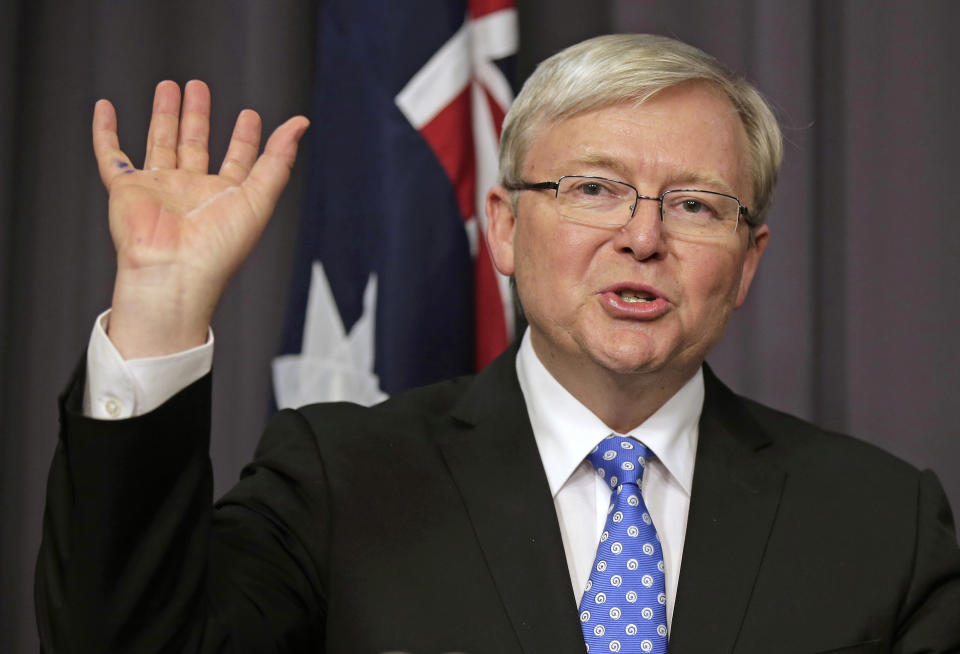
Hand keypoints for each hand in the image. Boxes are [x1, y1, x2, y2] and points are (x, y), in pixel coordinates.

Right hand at [93, 80, 308, 358]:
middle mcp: (191, 192)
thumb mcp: (259, 198)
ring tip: (169, 87)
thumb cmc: (217, 248)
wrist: (174, 273)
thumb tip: (300, 123)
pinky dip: (105, 132)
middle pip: (195, 144)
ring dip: (165, 115)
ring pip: (160, 143)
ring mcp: (158, 189)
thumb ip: (278, 160)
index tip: (250, 116)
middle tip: (199, 87)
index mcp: (224, 197)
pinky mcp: (125, 189)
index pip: (238, 160)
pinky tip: (105, 108)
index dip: (245, 139)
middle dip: (198, 116)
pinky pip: (111, 156)